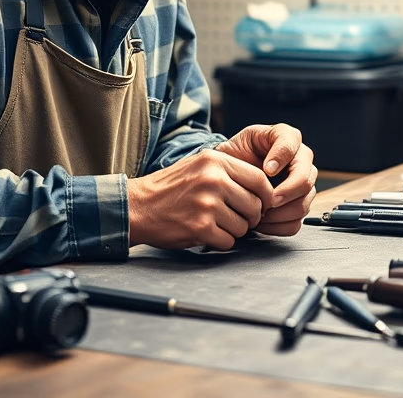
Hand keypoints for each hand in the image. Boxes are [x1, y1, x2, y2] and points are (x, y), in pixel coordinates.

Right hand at [128, 149, 274, 250]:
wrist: (137, 206)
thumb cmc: (169, 188)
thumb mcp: (198, 165)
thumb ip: (228, 171)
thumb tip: (263, 187)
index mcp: (215, 161)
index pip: (259, 179)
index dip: (265, 196)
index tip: (261, 204)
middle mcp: (213, 180)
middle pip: (255, 205)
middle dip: (250, 217)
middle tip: (234, 218)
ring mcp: (207, 204)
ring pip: (244, 226)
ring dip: (233, 230)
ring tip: (214, 223)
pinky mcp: (200, 227)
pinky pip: (228, 241)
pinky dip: (220, 241)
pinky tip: (205, 233)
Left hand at [217, 124, 316, 235]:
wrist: (230, 175)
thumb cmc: (235, 156)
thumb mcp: (240, 141)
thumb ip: (252, 147)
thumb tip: (270, 171)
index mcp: (288, 138)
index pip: (292, 145)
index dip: (281, 159)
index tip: (265, 171)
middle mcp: (301, 161)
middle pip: (305, 180)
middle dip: (285, 193)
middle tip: (266, 200)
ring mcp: (303, 184)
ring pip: (303, 204)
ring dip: (280, 213)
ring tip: (259, 213)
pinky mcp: (298, 205)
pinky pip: (296, 222)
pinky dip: (278, 226)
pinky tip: (263, 222)